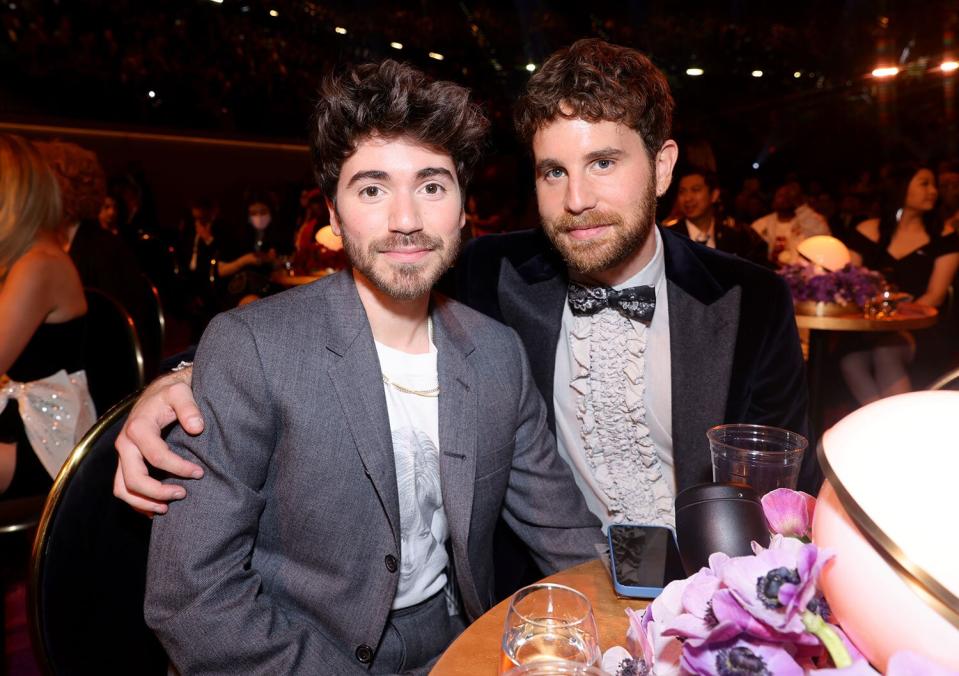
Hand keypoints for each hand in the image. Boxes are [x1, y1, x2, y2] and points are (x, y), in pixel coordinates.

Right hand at [113, 366, 204, 514]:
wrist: (158, 393)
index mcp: (138, 427)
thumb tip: (197, 428)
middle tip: (183, 494)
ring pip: (123, 488)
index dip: (179, 468)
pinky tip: (155, 508)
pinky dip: (136, 502)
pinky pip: (122, 488)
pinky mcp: (124, 461)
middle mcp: (125, 443)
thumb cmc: (171, 394)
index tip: (199, 473)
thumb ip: (189, 408)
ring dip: (144, 502)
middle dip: (158, 492)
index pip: (156, 456)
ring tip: (167, 508)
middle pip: (134, 479)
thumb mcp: (181, 393)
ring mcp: (122, 454)